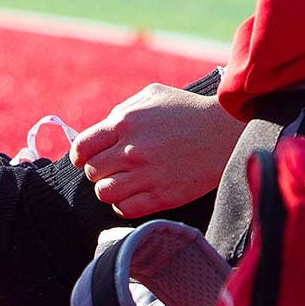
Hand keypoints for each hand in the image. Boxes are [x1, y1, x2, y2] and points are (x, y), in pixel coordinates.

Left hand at [70, 82, 244, 217]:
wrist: (224, 132)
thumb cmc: (187, 110)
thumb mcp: (152, 95)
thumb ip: (122, 110)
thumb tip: (101, 131)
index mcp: (125, 123)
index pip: (83, 147)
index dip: (80, 155)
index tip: (85, 158)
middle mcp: (132, 151)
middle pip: (92, 172)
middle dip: (98, 170)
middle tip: (112, 167)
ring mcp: (147, 175)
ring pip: (104, 193)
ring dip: (109, 188)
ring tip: (122, 182)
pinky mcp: (162, 196)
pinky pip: (125, 209)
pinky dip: (124, 204)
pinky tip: (135, 193)